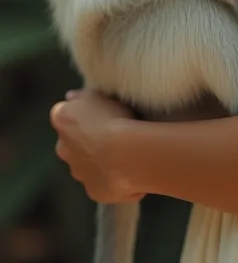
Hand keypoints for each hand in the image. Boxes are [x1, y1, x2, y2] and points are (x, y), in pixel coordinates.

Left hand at [49, 88, 144, 203]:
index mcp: (62, 120)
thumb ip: (81, 96)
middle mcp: (63, 148)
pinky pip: (102, 181)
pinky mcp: (93, 190)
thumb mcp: (99, 94)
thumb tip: (70, 97)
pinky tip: (128, 169)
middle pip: (72, 141)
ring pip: (85, 163)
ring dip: (98, 158)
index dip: (80, 112)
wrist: (126, 154)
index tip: (96, 111)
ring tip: (123, 151)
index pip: (63, 113)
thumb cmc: (114, 117)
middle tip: (109, 132)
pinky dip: (111, 176)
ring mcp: (78, 171)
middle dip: (85, 139)